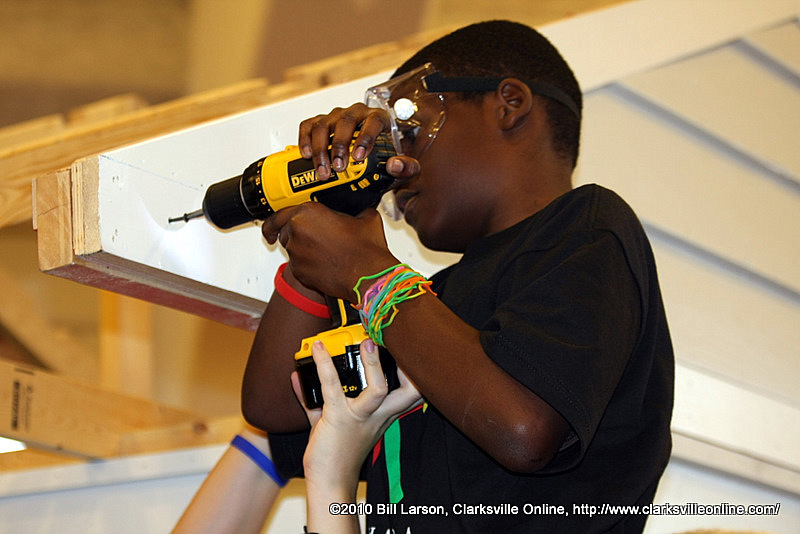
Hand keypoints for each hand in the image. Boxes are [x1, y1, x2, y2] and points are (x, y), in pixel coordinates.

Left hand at [261, 203, 396, 301]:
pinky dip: (309, 264)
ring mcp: (297, 254)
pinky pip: (299, 265)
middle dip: (297, 235)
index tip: (271, 228)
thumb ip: (355, 211)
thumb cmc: (366, 250)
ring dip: (304, 249)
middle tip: (314, 239)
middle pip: (285, 232)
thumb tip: (358, 214)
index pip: (279, 214)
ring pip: (292, 249)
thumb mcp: (366, 218)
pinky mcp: (300, 272)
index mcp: (308, 213)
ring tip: (326, 252)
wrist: (368, 276)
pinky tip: (327, 263)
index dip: (273, 222)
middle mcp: (297, 232)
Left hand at [293, 339, 421, 492]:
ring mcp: (359, 417)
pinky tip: (318, 350)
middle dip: (407, 368)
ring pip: (378, 389)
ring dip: (373, 364)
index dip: (415, 373)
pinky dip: (324, 366)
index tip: (408, 350)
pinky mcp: (338, 418)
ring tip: (366, 342)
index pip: (410, 393)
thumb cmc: (333, 454)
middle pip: (407, 392)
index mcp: (382, 414)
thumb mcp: (328, 422)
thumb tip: (299, 377)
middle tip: (396, 343)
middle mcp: (377, 415)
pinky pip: (334, 387)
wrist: (329, 483)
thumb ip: (316, 399)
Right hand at [298, 103, 420, 182]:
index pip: (374, 121)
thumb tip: (395, 165)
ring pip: (324, 125)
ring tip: (323, 171)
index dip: (366, 137)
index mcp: (378, 118)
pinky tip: (306, 156)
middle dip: (340, 146)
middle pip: (345, 122)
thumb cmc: (386, 158)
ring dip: (321, 149)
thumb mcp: (402, 166)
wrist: (370, 158)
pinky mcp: (320, 122)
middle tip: (339, 168)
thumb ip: (407, 167)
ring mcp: (336, 116)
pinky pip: (308, 126)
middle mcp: (356, 113)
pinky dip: (304, 140)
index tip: (359, 156)